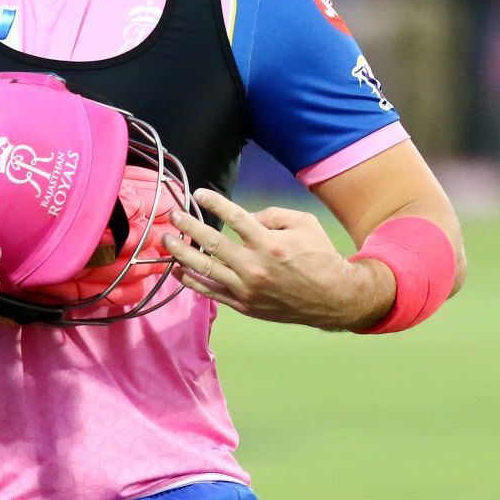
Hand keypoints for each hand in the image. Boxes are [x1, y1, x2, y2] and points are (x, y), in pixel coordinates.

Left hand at [164, 189, 389, 330]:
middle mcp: (254, 266)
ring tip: (165, 241)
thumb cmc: (320, 256)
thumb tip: (245, 217)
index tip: (198, 194)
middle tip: (173, 215)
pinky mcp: (244, 305)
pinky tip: (177, 270)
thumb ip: (272, 215)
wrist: (333, 298)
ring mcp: (247, 288)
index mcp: (269, 242)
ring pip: (205, 269)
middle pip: (212, 243)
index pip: (234, 216)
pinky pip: (211, 292)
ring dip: (181, 253)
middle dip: (188, 226)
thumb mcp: (304, 223)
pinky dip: (191, 281)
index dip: (214, 203)